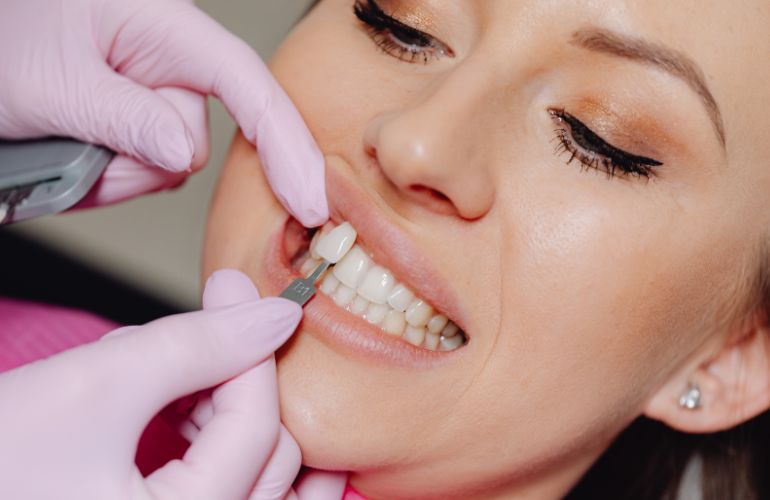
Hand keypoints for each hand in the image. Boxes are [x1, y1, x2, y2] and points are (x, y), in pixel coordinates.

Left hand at [0, 0, 326, 225]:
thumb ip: (127, 118)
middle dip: (140, 163)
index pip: (247, 85)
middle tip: (82, 153)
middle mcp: (169, 61)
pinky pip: (145, 171)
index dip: (286, 144)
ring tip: (64, 144)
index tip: (309, 200)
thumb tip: (185, 155)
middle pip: (194, 141)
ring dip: (115, 173)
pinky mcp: (140, 126)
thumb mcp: (55, 82)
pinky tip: (76, 154)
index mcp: (165, 27)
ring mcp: (154, 97)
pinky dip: (108, 177)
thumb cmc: (1, 38)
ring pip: (167, 166)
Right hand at [0, 269, 336, 499]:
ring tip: (184, 380)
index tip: (233, 294)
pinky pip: (229, 491)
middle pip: (274, 462)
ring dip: (235, 417)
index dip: (251, 350)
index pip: (258, 431)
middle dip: (243, 385)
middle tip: (208, 333)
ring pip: (260, 481)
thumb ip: (195, 347)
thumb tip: (271, 317)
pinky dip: (212, 444)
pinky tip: (175, 409)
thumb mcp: (96, 388)